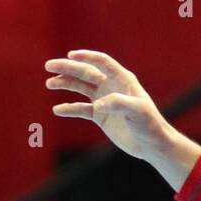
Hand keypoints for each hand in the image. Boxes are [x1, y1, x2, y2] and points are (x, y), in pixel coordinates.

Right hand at [46, 49, 200, 188]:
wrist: (152, 145)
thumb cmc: (149, 125)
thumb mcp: (138, 111)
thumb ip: (118, 104)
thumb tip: (97, 105)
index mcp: (123, 80)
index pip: (102, 62)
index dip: (86, 56)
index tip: (70, 55)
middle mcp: (111, 87)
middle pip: (86, 72)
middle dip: (67, 68)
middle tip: (48, 66)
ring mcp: (104, 101)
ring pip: (80, 87)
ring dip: (65, 84)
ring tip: (50, 84)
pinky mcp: (99, 116)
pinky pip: (80, 109)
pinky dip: (69, 108)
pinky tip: (57, 110)